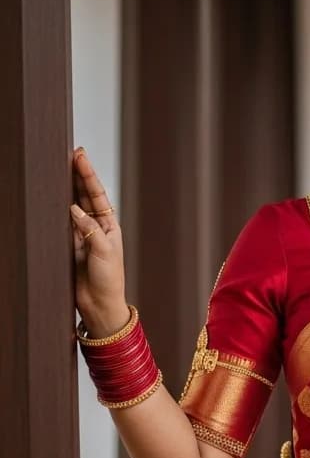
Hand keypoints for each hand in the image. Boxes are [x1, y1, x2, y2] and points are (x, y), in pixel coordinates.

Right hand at [70, 148, 127, 334]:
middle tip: (70, 153)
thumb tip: (73, 208)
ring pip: (71, 205)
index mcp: (109, 225)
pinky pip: (61, 223)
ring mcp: (81, 235)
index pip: (97, 194)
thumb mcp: (103, 251)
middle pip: (84, 195)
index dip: (87, 175)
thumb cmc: (108, 280)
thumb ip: (89, 229)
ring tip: (59, 167)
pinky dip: (56, 209)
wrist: (99, 305)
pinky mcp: (69, 245)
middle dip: (77, 174)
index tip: (80, 156)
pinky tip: (51, 196)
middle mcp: (95, 226)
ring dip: (66, 188)